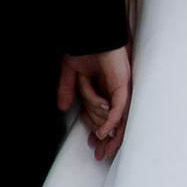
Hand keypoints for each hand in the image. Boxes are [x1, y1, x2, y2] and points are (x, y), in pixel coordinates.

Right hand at [58, 45, 131, 163]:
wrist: (91, 33)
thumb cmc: (84, 46)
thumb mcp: (71, 72)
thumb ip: (67, 89)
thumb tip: (63, 107)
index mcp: (104, 88)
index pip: (104, 115)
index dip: (98, 131)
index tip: (92, 145)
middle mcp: (114, 90)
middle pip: (115, 120)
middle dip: (108, 140)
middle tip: (99, 154)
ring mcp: (120, 87)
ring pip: (115, 115)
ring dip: (105, 129)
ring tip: (97, 139)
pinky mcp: (123, 83)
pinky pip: (120, 107)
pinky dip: (112, 120)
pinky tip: (104, 131)